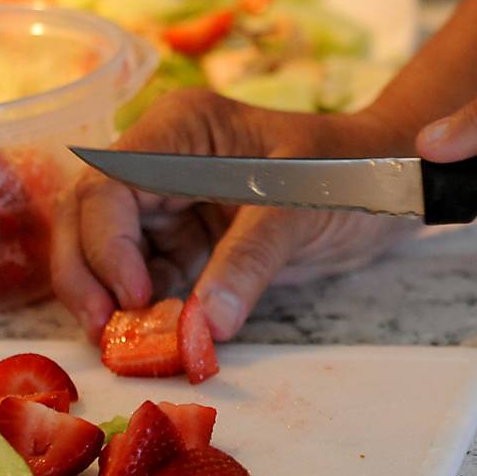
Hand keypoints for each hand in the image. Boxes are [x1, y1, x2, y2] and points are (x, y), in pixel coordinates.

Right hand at [52, 89, 415, 341]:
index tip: (134, 296)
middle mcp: (161, 160)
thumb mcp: (300, 209)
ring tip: (124, 347)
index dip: (107, 243)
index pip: (108, 182)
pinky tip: (155, 340)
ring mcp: (169, 200)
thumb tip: (202, 324)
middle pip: (89, 215)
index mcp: (179, 129)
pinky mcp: (185, 239)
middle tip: (103, 334)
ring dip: (108, 299)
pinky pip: (144, 277)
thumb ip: (250, 260)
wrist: (390, 184)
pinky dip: (141, 311)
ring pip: (107, 252)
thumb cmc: (350, 172)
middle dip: (86, 275)